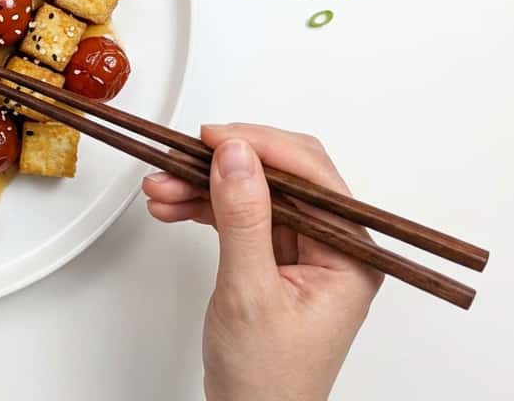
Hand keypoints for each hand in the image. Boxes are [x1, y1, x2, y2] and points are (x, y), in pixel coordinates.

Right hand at [142, 123, 382, 400]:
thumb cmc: (267, 378)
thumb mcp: (250, 292)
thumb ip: (243, 219)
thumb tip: (236, 156)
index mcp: (351, 256)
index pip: (311, 176)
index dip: (260, 147)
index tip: (213, 137)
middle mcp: (335, 249)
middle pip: (281, 178)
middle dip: (225, 166)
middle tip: (180, 159)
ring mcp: (306, 254)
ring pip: (255, 194)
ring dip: (206, 186)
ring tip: (162, 187)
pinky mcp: (277, 260)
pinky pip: (242, 216)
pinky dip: (206, 208)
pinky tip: (174, 205)